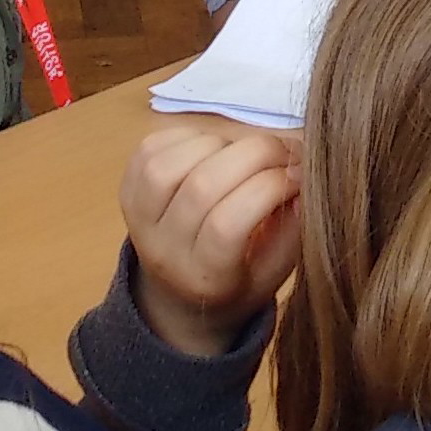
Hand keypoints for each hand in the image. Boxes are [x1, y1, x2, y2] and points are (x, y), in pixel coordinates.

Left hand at [121, 126, 301, 355]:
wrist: (177, 295)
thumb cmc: (239, 281)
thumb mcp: (276, 272)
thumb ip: (295, 229)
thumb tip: (304, 174)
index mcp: (204, 279)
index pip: (227, 225)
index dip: (269, 188)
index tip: (300, 175)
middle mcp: (162, 250)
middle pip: (202, 186)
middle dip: (255, 154)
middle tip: (284, 153)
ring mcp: (138, 216)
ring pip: (173, 163)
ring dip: (220, 144)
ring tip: (244, 154)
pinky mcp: (127, 187)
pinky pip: (154, 146)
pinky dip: (192, 136)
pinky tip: (215, 148)